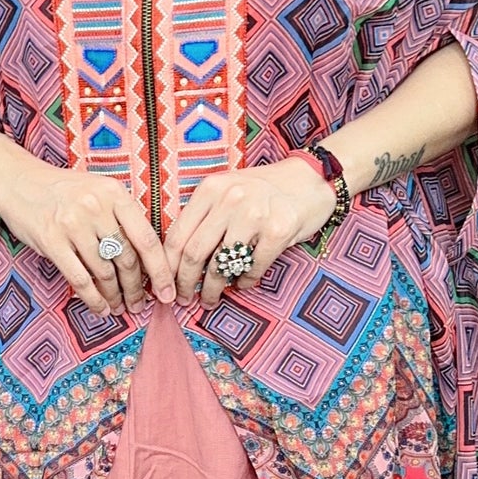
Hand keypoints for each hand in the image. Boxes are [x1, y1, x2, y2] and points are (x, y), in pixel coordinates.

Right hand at [0, 133, 175, 314]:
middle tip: (140, 305)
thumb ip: (122, 217)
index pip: (146, 238)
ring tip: (120, 307)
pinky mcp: (51, 241)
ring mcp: (73, 225)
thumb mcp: (99, 190)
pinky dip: (93, 299)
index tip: (167, 292)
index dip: (160, 271)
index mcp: (114, 193)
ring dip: (115, 296)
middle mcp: (96, 207)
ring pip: (104, 273)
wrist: (18, 180)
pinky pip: (79, 279)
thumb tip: (146, 260)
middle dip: (136, 289)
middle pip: (127, 259)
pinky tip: (100, 309)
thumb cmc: (63, 190)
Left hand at [161, 160, 336, 304]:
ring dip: (213, 290)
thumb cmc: (263, 190)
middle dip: (185, 283)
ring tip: (210, 300)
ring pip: (221, 265)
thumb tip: (177, 260)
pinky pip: (252, 268)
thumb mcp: (227, 190)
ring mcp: (255, 214)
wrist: (311, 179)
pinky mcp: (279, 230)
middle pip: (195, 253)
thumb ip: (204, 216)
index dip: (168, 266)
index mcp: (211, 189)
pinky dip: (244, 283)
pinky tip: (242, 285)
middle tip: (183, 299)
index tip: (166, 285)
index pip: (178, 235)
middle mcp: (230, 198)